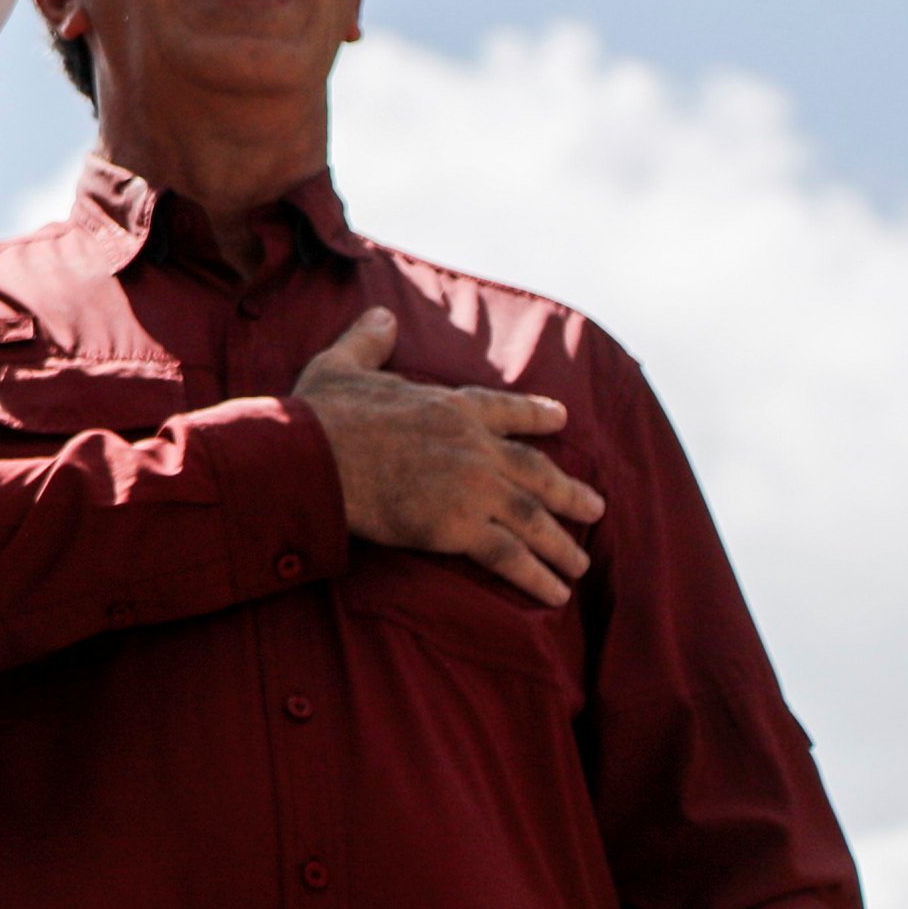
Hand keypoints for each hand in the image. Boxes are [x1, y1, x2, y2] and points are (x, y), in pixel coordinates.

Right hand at [290, 306, 601, 604]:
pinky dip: (537, 576)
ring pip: (533, 517)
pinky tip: (556, 593)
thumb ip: (368, 341)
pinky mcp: (458, 527)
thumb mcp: (343, 364)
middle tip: (595, 507)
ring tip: (580, 563)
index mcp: (451, 406)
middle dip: (569, 492)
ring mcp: (472, 488)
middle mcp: (474, 446)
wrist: (311, 456)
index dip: (537, 414)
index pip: (506, 410)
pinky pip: (509, 555)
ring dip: (561, 543)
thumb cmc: (321, 414)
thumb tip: (381, 315)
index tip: (562, 419)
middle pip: (536, 471)